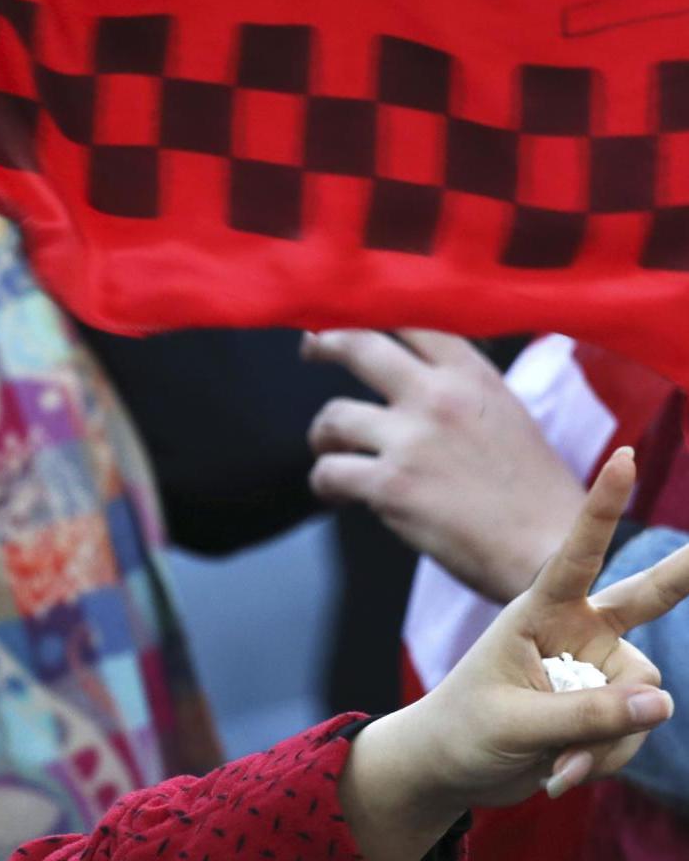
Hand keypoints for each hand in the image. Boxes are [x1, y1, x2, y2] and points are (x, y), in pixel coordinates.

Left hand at [303, 328, 584, 603]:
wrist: (550, 547)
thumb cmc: (535, 492)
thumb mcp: (508, 417)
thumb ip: (462, 392)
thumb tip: (415, 381)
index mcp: (473, 377)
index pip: (412, 320)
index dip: (372, 313)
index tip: (351, 317)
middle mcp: (438, 397)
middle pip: (358, 345)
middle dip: (324, 344)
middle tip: (311, 349)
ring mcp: (411, 439)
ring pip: (332, 416)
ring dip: (323, 435)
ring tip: (331, 451)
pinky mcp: (389, 485)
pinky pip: (328, 471)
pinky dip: (325, 483)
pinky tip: (337, 493)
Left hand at [340, 448, 688, 860]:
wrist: (450, 769)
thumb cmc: (462, 731)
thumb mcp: (514, 724)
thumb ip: (585, 716)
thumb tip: (663, 704)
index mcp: (539, 613)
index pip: (577, 555)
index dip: (603, 508)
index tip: (623, 456)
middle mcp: (577, 632)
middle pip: (648, 599)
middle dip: (684, 571)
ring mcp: (596, 670)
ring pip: (642, 699)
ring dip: (608, 742)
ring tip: (558, 763)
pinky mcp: (607, 708)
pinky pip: (634, 731)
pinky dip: (605, 759)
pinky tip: (561, 773)